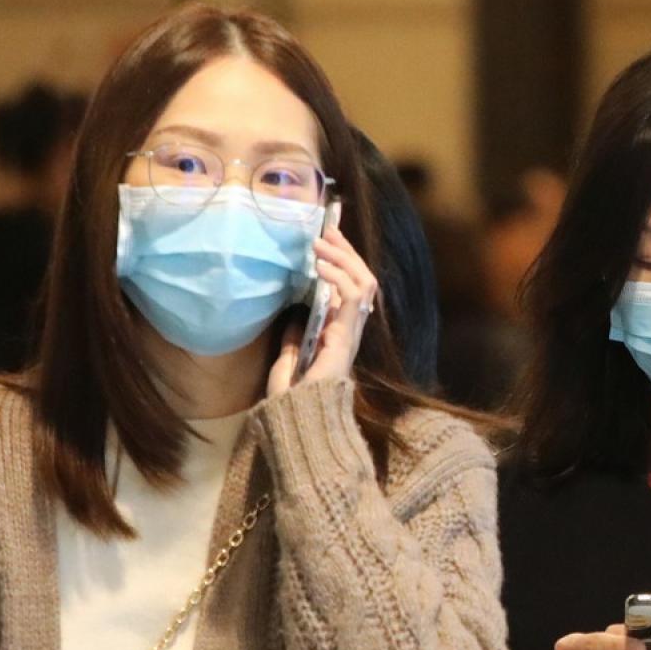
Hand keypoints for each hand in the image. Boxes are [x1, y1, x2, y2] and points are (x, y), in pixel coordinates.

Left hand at [267, 225, 379, 395]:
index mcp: (338, 337)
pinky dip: (340, 277)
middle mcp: (349, 332)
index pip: (349, 292)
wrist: (298, 420)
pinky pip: (353, 298)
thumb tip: (293, 320)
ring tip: (323, 241)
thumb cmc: (292, 401)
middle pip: (361, 281)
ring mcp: (351, 334)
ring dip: (344, 258)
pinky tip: (322, 265)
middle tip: (329, 229)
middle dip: (347, 253)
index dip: (342, 265)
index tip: (325, 241)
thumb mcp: (286, 364)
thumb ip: (292, 343)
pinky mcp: (346, 337)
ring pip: (363, 284)